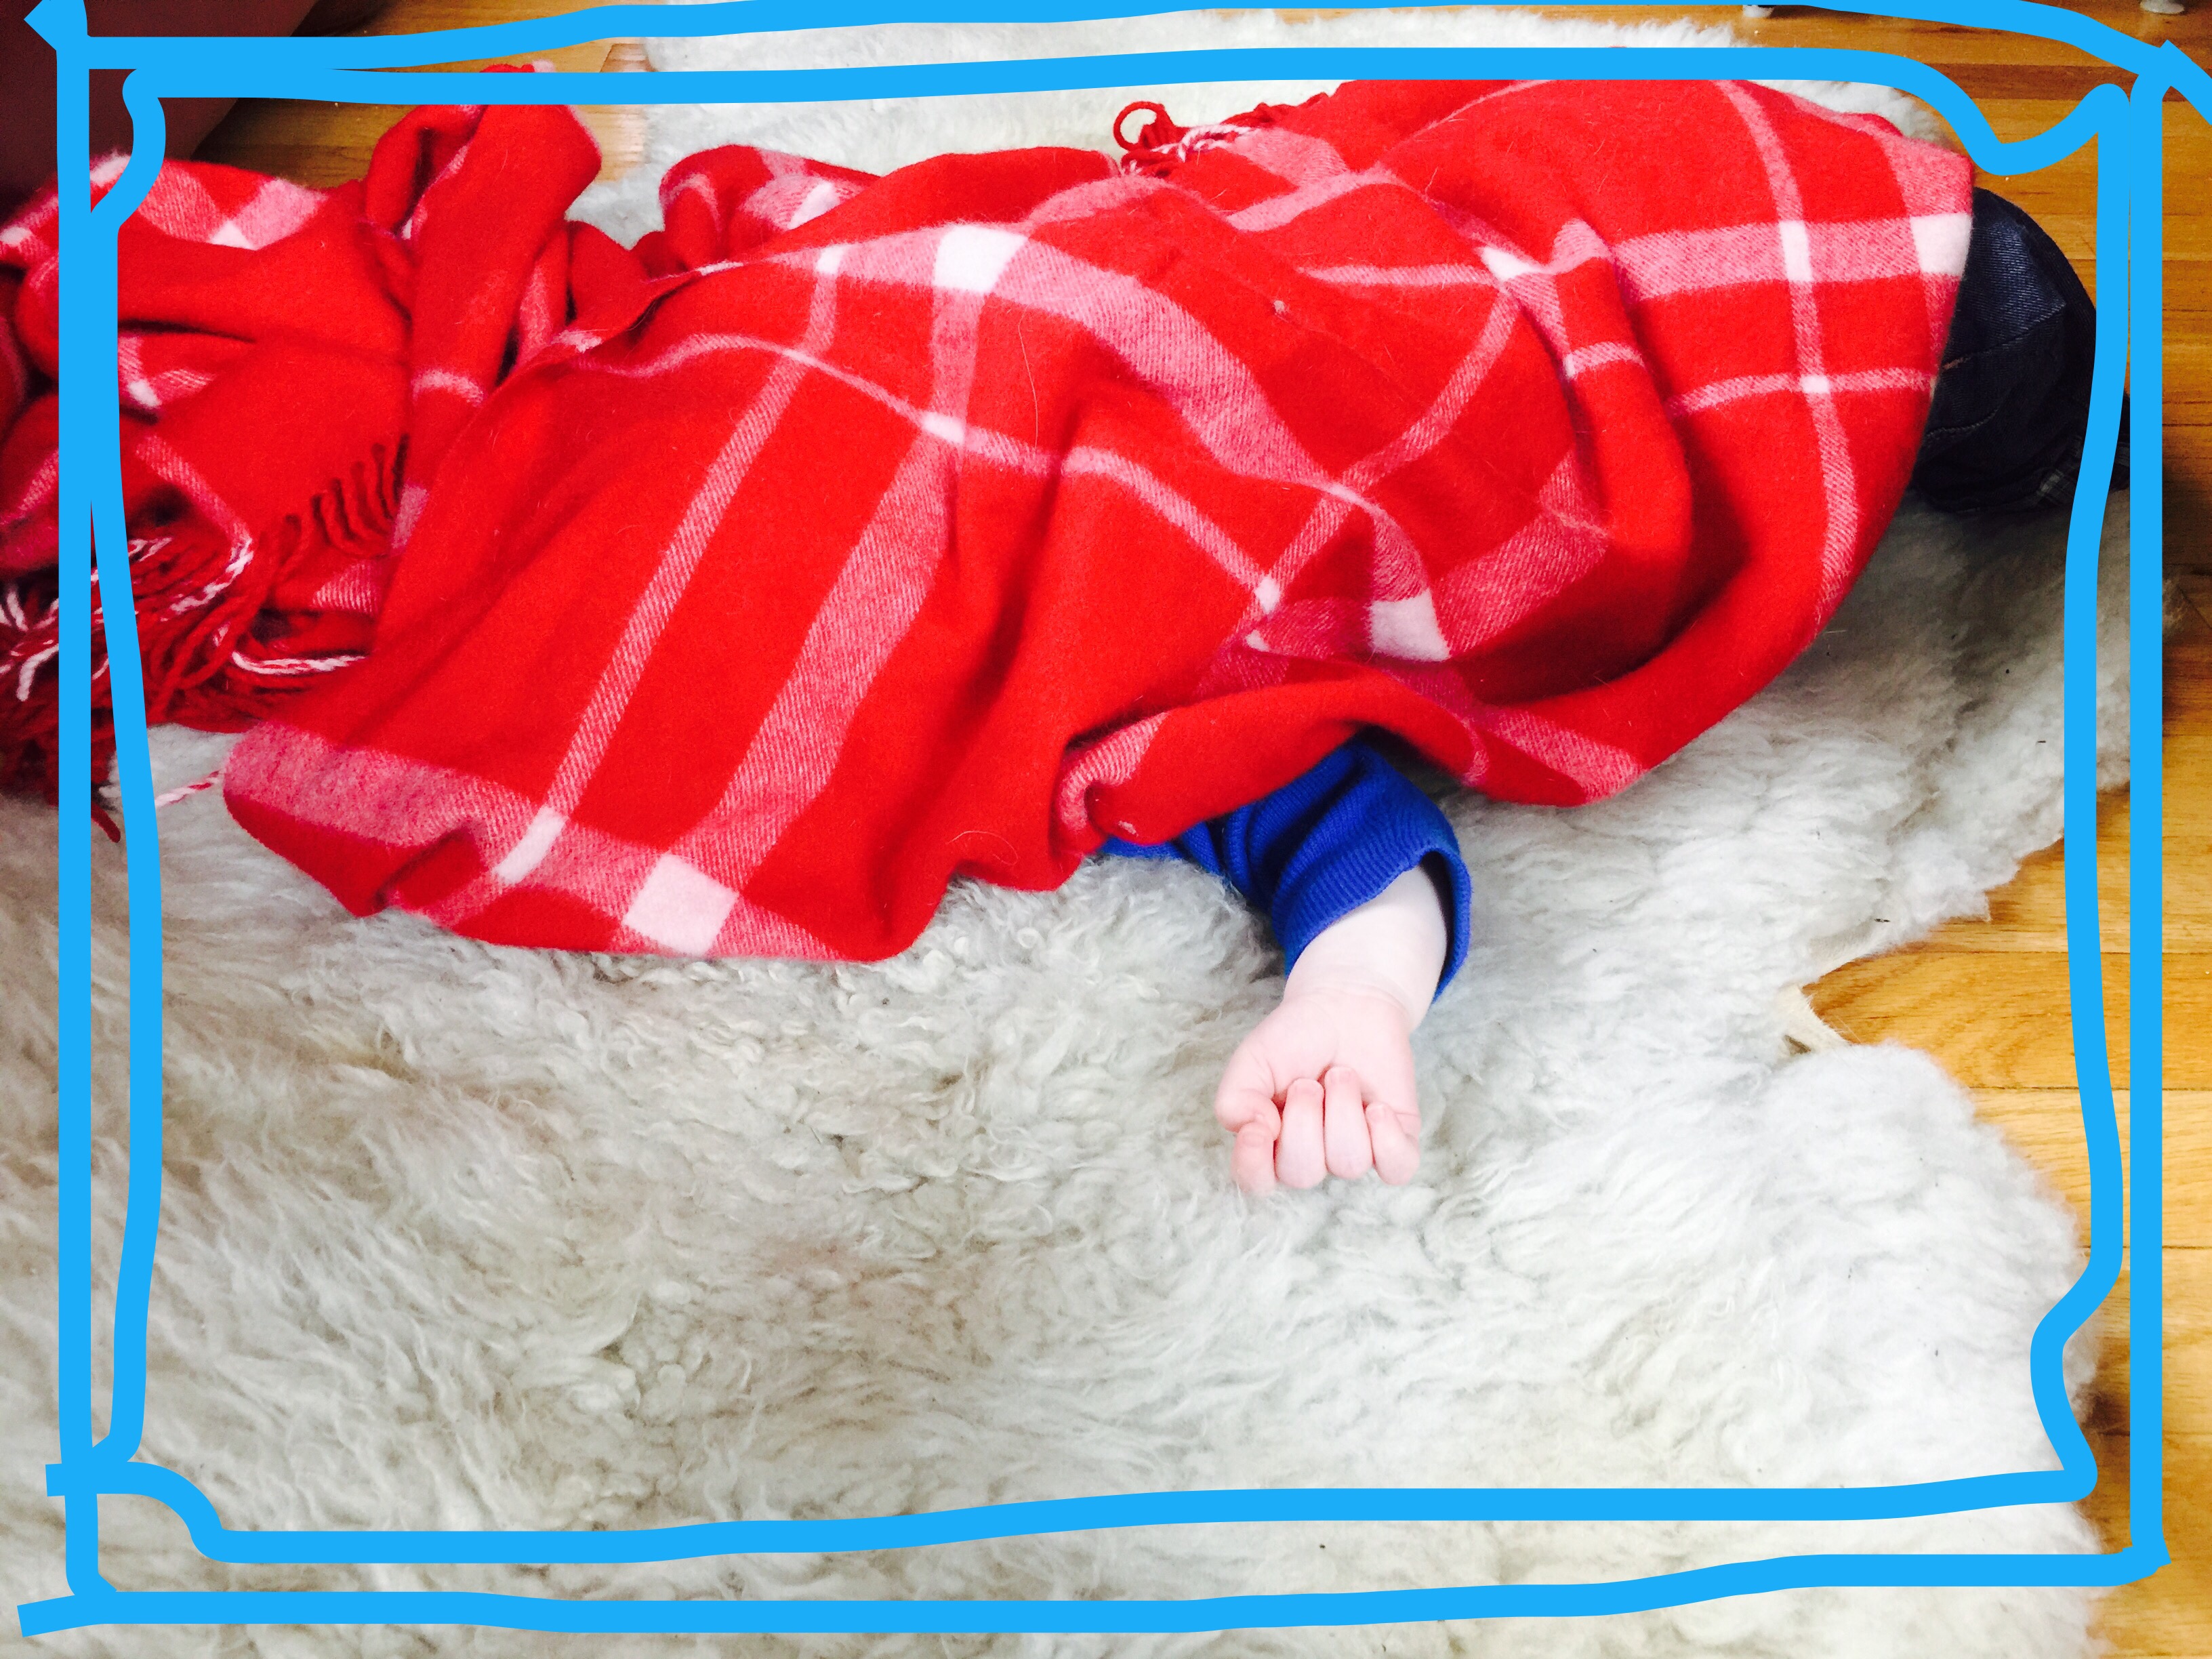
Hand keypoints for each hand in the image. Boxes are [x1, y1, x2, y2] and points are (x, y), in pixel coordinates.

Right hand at [1213, 985, 1421, 1191]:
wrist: (1346, 1004)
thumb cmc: (1295, 1038)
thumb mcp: (1252, 1061)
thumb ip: (1236, 1100)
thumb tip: (1254, 1132)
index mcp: (1271, 1144)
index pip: (1257, 1182)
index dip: (1253, 1167)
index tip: (1256, 1129)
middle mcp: (1312, 1156)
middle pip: (1302, 1174)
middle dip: (1304, 1121)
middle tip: (1308, 1082)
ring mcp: (1356, 1151)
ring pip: (1348, 1164)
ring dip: (1343, 1110)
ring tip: (1342, 1075)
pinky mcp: (1397, 1140)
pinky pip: (1397, 1167)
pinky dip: (1387, 1139)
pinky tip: (1377, 1107)